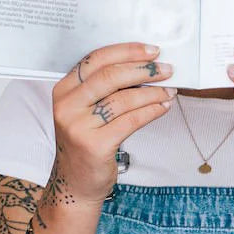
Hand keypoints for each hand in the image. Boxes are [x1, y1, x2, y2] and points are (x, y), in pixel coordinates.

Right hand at [48, 44, 174, 206]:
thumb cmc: (86, 142)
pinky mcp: (95, 145)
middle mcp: (67, 106)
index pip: (95, 60)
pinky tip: (163, 107)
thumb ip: (104, 89)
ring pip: (123, 99)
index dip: (126, 52)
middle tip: (167, 68)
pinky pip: (131, 121)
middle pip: (110, 76)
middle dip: (143, 69)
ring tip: (170, 90)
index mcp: (63, 90)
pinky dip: (151, 111)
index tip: (151, 51)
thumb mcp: (85, 111)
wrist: (76, 182)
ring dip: (153, 92)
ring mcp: (79, 126)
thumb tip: (144, 67)